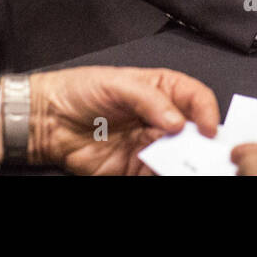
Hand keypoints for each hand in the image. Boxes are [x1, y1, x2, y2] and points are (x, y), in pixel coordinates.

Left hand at [23, 67, 219, 174]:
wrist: (48, 120)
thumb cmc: (79, 90)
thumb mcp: (116, 82)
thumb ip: (149, 99)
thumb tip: (178, 122)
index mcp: (161, 89)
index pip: (196, 98)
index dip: (207, 111)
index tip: (208, 129)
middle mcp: (160, 118)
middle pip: (194, 131)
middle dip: (203, 142)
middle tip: (205, 154)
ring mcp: (149, 144)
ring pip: (180, 156)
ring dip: (186, 163)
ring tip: (185, 167)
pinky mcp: (136, 168)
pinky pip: (158, 173)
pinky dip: (167, 174)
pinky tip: (166, 172)